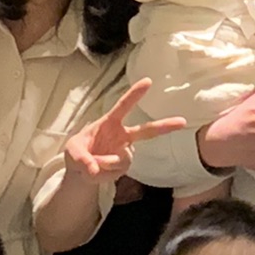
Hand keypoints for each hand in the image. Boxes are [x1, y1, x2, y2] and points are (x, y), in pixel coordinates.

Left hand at [64, 79, 185, 183]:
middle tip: (183, 121)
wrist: (80, 171)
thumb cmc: (77, 152)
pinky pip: (118, 170)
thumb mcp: (72, 152)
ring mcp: (126, 151)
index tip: (148, 81)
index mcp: (109, 122)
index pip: (124, 106)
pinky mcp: (125, 166)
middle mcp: (122, 135)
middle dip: (165, 126)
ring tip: (91, 165)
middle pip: (147, 130)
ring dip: (104, 163)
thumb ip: (81, 158)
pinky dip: (104, 173)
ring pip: (121, 158)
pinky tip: (98, 171)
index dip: (135, 94)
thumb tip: (94, 169)